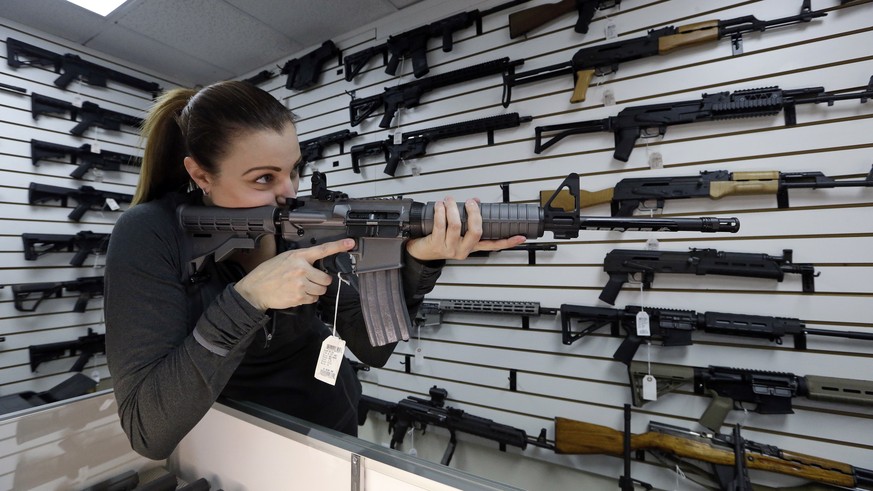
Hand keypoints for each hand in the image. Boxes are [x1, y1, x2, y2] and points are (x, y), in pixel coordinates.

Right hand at [234, 238, 354, 310]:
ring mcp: (301, 284)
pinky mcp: (299, 297)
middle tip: (310, 281)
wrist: (255, 289)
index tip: (350, 243)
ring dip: (315, 291)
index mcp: (298, 256)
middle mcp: (301, 269)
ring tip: (301, 287)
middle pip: (326, 278)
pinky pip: (313, 299)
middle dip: (321, 281)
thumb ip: (301, 259)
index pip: (322, 249)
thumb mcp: (284, 258)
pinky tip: (297, 294)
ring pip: (321, 290)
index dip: (338, 246)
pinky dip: (308, 298)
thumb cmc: (268, 273)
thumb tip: (315, 263)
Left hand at [405, 197, 525, 260]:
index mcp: (471, 247)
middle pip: (476, 231)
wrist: (419, 252)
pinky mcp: (436, 244)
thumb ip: (467, 217)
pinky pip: (441, 224)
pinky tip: (439, 205)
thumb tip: (475, 201)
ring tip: (449, 200)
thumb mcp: (455, 231)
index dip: (508, 241)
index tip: (521, 236)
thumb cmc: (438, 240)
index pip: (493, 245)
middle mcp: (462, 250)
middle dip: (473, 212)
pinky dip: (441, 211)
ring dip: (452, 208)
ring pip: (456, 224)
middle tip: (470, 202)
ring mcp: (450, 248)